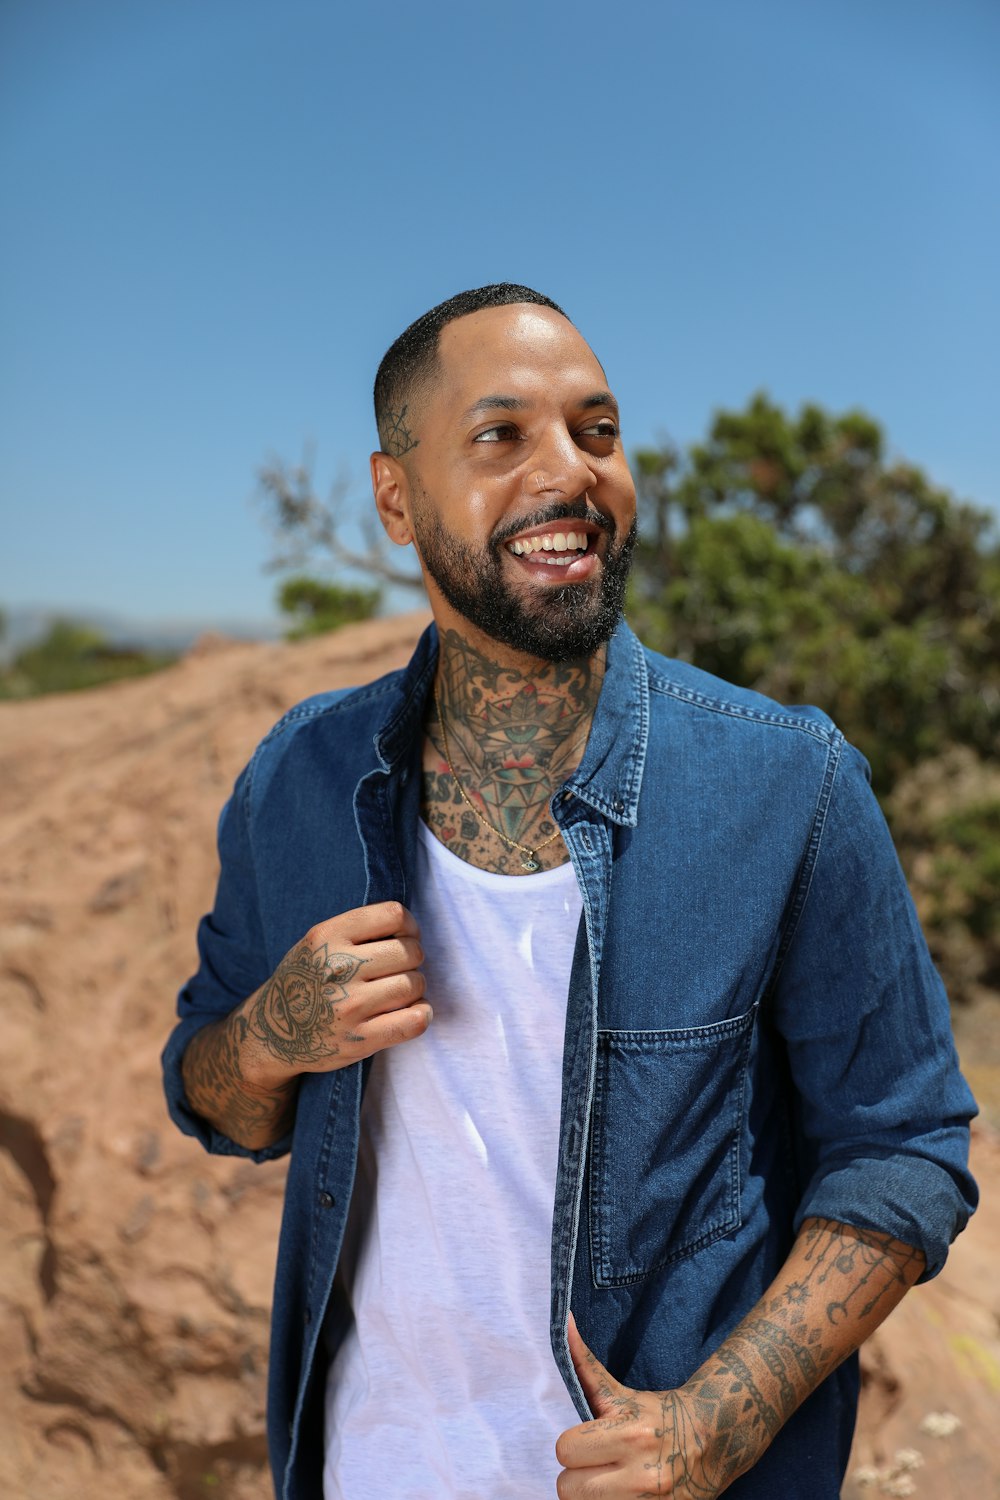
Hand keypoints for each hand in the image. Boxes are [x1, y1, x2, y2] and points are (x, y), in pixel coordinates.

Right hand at [242, 901, 429, 1083]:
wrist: (272, 1031)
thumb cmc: (305, 979)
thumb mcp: (317, 943)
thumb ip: (357, 930)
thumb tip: (411, 929)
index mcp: (327, 937)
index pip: (393, 915)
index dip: (409, 926)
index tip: (404, 937)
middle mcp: (337, 969)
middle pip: (409, 952)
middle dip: (412, 959)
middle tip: (400, 969)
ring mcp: (348, 1006)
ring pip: (414, 985)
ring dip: (415, 987)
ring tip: (400, 991)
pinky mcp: (359, 1040)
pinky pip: (414, 1021)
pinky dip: (422, 1014)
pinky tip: (412, 1012)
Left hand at [555, 1315, 739, 1498]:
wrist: (711, 1440)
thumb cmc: (657, 1413)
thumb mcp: (622, 1392)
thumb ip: (586, 1366)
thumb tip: (564, 1321)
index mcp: (628, 1432)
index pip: (565, 1449)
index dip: (571, 1446)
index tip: (584, 1443)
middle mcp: (641, 1472)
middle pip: (568, 1488)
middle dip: (576, 1477)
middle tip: (592, 1466)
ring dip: (590, 1498)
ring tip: (606, 1483)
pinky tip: (620, 1495)